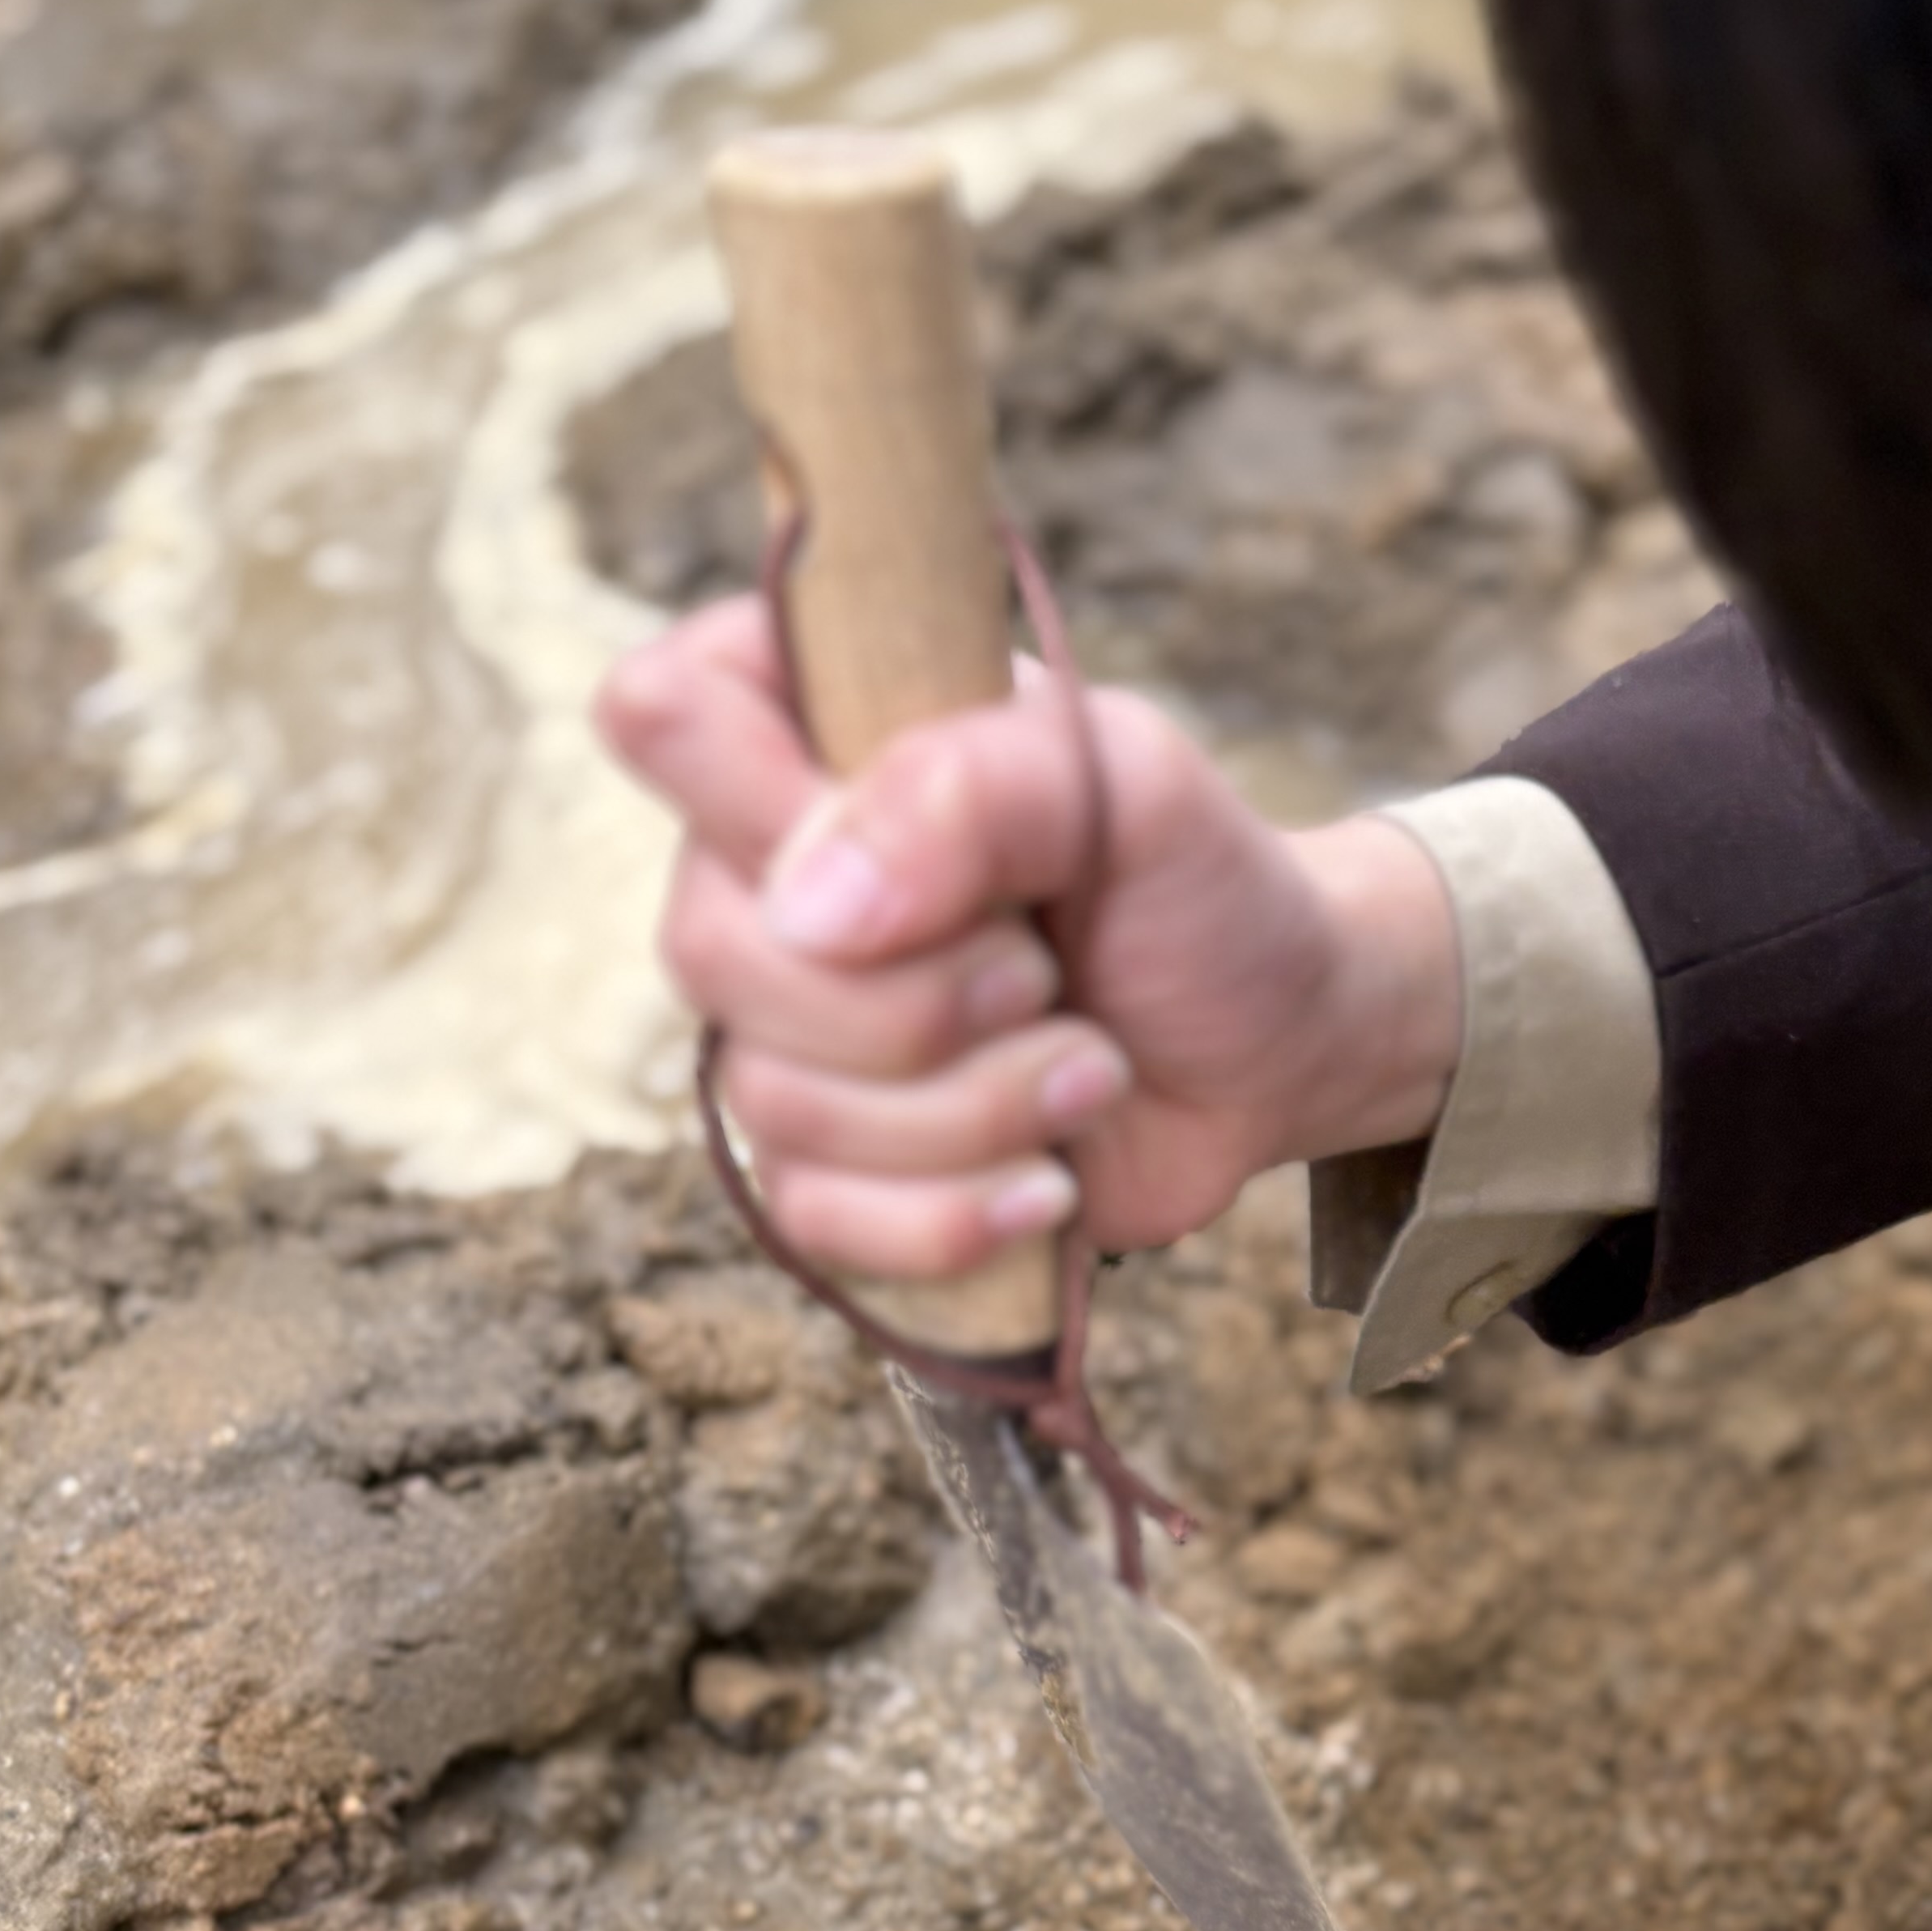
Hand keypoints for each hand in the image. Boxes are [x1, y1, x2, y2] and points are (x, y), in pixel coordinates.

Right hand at [595, 597, 1463, 1281]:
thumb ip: (978, 787)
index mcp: (811, 731)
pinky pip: (813, 1219)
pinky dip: (956, 1214)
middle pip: (708, 948)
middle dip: (916, 994)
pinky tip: (1049, 1179)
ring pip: (776, 1103)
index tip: (922, 835)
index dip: (765, 796)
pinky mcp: (830, 1168)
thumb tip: (812, 908)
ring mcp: (784, 1032)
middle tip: (1044, 972)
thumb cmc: (1195, 887)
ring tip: (1088, 1065)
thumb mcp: (1133, 788)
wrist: (1272, 1045)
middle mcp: (764, 879)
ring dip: (975, 1107)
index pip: (659, 711)